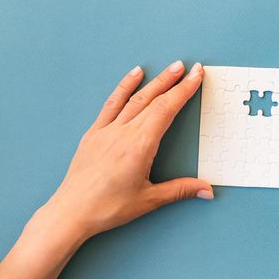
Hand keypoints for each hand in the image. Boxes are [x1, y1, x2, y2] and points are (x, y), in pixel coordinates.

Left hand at [35, 61, 212, 239]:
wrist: (71, 212)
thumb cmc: (107, 207)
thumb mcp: (149, 200)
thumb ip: (180, 190)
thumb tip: (207, 190)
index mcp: (139, 146)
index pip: (166, 110)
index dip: (183, 91)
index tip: (196, 76)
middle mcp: (122, 133)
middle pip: (153, 99)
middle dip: (173, 81)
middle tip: (189, 67)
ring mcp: (106, 131)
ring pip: (134, 99)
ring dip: (154, 81)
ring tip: (168, 68)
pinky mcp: (94, 134)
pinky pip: (111, 104)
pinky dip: (124, 88)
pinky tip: (133, 76)